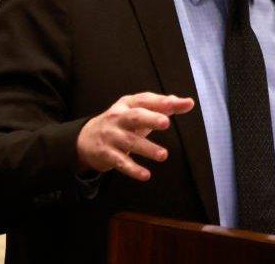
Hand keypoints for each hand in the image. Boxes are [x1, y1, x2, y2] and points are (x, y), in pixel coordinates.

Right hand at [76, 92, 194, 181]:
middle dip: (150, 119)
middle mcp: (118, 118)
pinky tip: (146, 175)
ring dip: (147, 148)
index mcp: (128, 104)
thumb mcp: (138, 110)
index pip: (146, 100)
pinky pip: (121, 162)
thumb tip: (187, 103)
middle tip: (166, 123)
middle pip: (135, 117)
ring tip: (163, 155)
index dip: (162, 102)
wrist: (87, 138)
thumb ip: (163, 107)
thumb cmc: (121, 123)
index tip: (179, 104)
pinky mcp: (107, 154)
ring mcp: (111, 136)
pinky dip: (133, 169)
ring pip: (130, 142)